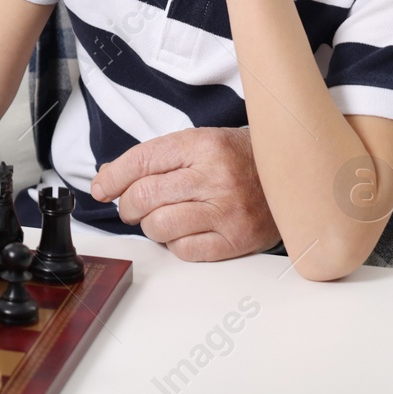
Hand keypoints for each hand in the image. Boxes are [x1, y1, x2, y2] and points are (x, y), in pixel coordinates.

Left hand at [90, 127, 280, 260]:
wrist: (291, 175)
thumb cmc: (237, 160)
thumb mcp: (197, 143)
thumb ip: (154, 159)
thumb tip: (106, 179)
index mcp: (202, 145)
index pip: (141, 162)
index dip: (112, 178)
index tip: (101, 188)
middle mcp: (215, 177)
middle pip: (144, 196)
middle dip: (128, 205)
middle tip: (132, 206)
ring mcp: (228, 211)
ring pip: (159, 226)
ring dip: (150, 225)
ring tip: (161, 217)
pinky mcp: (237, 240)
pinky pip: (183, 250)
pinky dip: (174, 244)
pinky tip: (183, 231)